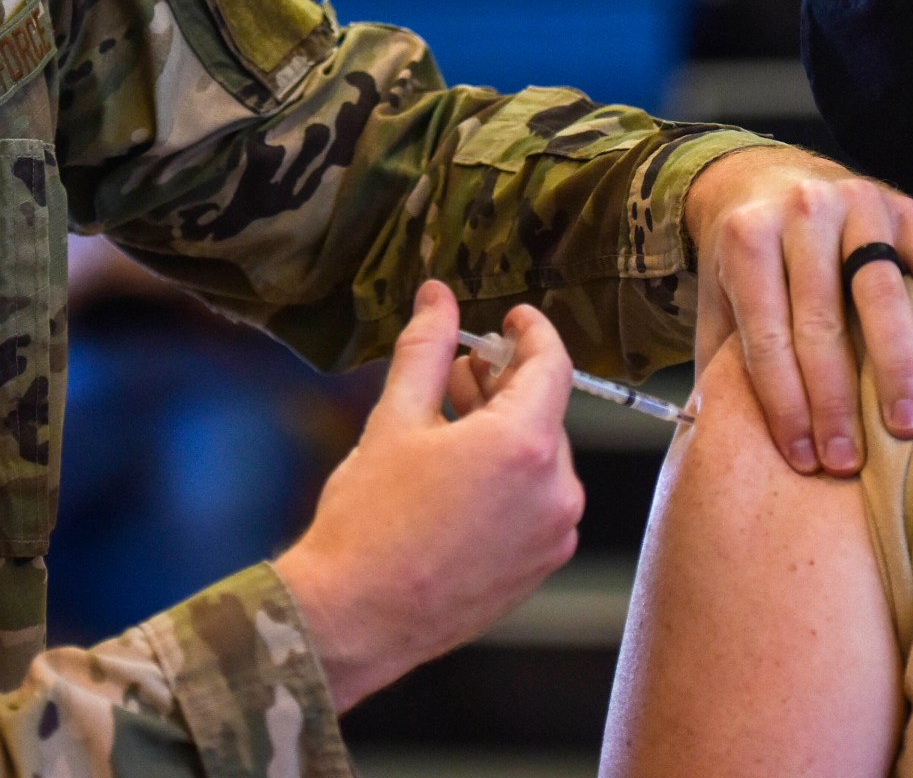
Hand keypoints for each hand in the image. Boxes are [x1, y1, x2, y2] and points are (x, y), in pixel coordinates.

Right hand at [275, 282, 582, 710]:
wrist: (356, 616)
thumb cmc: (371, 519)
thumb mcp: (395, 419)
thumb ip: (426, 349)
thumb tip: (437, 296)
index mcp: (526, 445)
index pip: (553, 365)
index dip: (533, 332)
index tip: (512, 318)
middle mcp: (556, 491)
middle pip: (544, 414)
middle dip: (505, 387)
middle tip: (459, 374)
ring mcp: (552, 535)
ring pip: (540, 461)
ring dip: (504, 434)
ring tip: (450, 426)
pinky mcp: (539, 569)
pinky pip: (535, 504)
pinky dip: (508, 480)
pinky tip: (459, 480)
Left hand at [685, 147, 912, 476]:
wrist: (769, 176)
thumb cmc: (746, 258)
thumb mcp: (717, 297)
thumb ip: (720, 357)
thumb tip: (713, 437)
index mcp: (748, 239)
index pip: (768, 335)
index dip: (785, 403)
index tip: (804, 459)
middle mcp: (802, 213)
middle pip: (822, 321)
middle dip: (836, 400)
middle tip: (849, 462)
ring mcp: (859, 205)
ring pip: (883, 295)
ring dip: (898, 368)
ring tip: (908, 428)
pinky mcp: (908, 208)